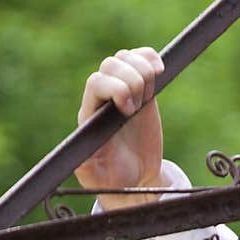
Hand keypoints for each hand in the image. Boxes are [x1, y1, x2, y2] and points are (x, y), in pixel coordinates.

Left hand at [74, 47, 165, 206]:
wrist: (137, 178)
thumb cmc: (116, 181)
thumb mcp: (99, 180)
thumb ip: (87, 170)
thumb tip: (80, 161)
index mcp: (90, 115)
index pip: (96, 82)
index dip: (116, 88)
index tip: (128, 111)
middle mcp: (103, 98)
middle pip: (112, 64)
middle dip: (131, 81)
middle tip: (138, 109)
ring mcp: (122, 89)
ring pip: (126, 58)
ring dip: (142, 71)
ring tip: (147, 99)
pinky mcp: (140, 89)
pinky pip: (142, 58)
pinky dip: (151, 58)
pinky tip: (159, 71)